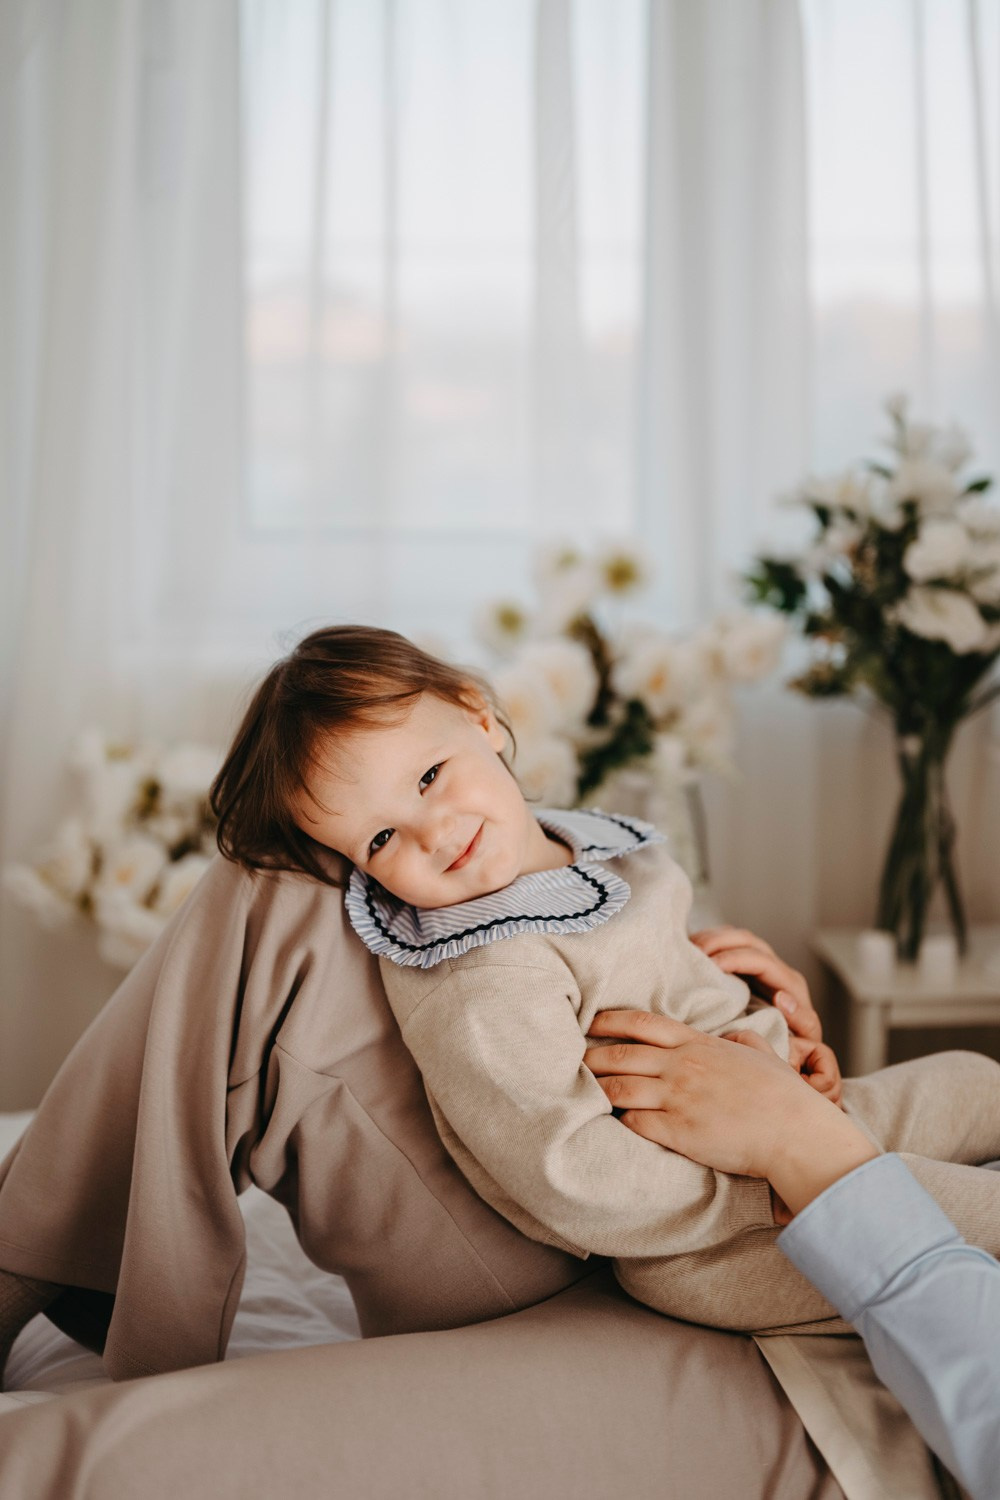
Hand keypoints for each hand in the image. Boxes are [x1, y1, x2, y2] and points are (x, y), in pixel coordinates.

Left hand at [585, 1010, 877, 1214]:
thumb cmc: (784, 1096)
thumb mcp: (763, 1057)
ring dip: (598, 1089)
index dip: (610, 1020)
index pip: (643, 1024)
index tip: (591, 1021)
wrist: (794, 1131)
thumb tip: (735, 1036)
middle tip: (573, 1058)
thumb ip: (744, 1042)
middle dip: (592, 1056)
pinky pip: (634, 1121)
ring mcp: (677, 1098)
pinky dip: (619, 1119)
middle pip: (621, 1055)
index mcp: (698, 1045)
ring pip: (619, 1088)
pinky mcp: (677, 1131)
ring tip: (580, 1092)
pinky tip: (610, 1121)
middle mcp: (681, 1066)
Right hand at [690, 926, 821, 1042]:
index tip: (712, 966)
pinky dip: (709, 941)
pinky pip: (728, 943)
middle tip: (696, 953)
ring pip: (736, 937)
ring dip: (712, 938)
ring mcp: (761, 963)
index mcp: (790, 983)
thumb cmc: (795, 1043)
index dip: (736, 959)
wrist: (793, 1046)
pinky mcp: (747, 965)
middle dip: (719, 942)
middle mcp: (776, 967)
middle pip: (747, 941)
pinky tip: (693, 948)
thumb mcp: (805, 1036)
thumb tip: (782, 997)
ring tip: (691, 948)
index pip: (761, 961)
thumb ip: (802, 1019)